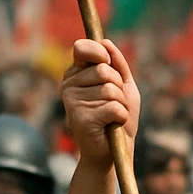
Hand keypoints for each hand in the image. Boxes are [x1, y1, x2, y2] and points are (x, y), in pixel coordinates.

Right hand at [61, 39, 139, 169]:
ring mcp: (71, 102)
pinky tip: (111, 125)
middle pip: (104, 71)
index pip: (82, 48)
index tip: (108, 64)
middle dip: (119, 88)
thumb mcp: (123, 86)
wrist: (114, 151)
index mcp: (76, 74)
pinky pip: (113, 107)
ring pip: (110, 90)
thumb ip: (117, 64)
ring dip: (121, 105)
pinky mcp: (80, 118)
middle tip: (114, 104)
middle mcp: (69, 86)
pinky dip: (121, 117)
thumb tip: (106, 42)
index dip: (100, 53)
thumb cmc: (118, 117)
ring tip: (112, 117)